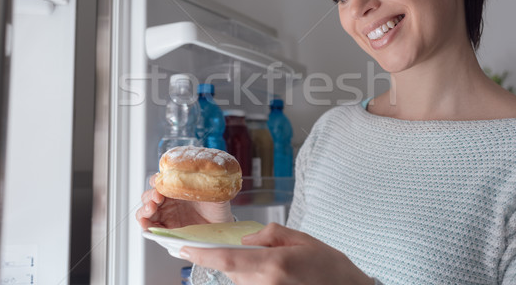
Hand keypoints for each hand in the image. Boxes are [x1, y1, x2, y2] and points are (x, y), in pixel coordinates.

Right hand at [135, 173, 233, 229]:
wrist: (221, 227)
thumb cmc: (218, 208)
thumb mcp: (216, 194)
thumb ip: (210, 185)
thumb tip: (210, 173)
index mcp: (177, 189)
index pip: (161, 181)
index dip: (157, 181)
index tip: (160, 181)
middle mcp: (169, 201)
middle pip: (150, 195)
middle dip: (149, 195)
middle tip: (157, 197)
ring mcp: (166, 215)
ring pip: (146, 210)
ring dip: (144, 209)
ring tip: (151, 208)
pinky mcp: (166, 229)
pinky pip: (150, 226)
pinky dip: (145, 224)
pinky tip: (147, 223)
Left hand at [180, 223, 373, 284]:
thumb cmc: (331, 268)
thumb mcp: (303, 240)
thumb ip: (271, 235)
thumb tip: (246, 240)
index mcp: (274, 266)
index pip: (228, 259)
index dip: (202, 254)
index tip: (184, 248)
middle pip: (232, 271)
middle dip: (232, 258)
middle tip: (253, 251)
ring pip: (241, 282)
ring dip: (246, 270)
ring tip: (277, 266)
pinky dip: (254, 279)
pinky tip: (276, 275)